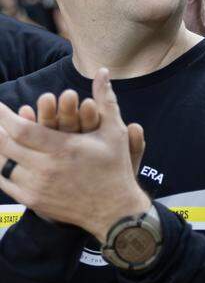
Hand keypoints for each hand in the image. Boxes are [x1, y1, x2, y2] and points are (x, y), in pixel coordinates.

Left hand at [0, 69, 150, 241]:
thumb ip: (105, 100)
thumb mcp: (113, 132)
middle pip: (6, 145)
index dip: (4, 116)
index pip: (22, 129)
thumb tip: (103, 72)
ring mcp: (37, 186)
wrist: (114, 210)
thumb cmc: (114, 167)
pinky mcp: (32, 201)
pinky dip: (1, 168)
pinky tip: (2, 158)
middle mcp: (46, 168)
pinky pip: (5, 182)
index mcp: (63, 148)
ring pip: (3, 164)